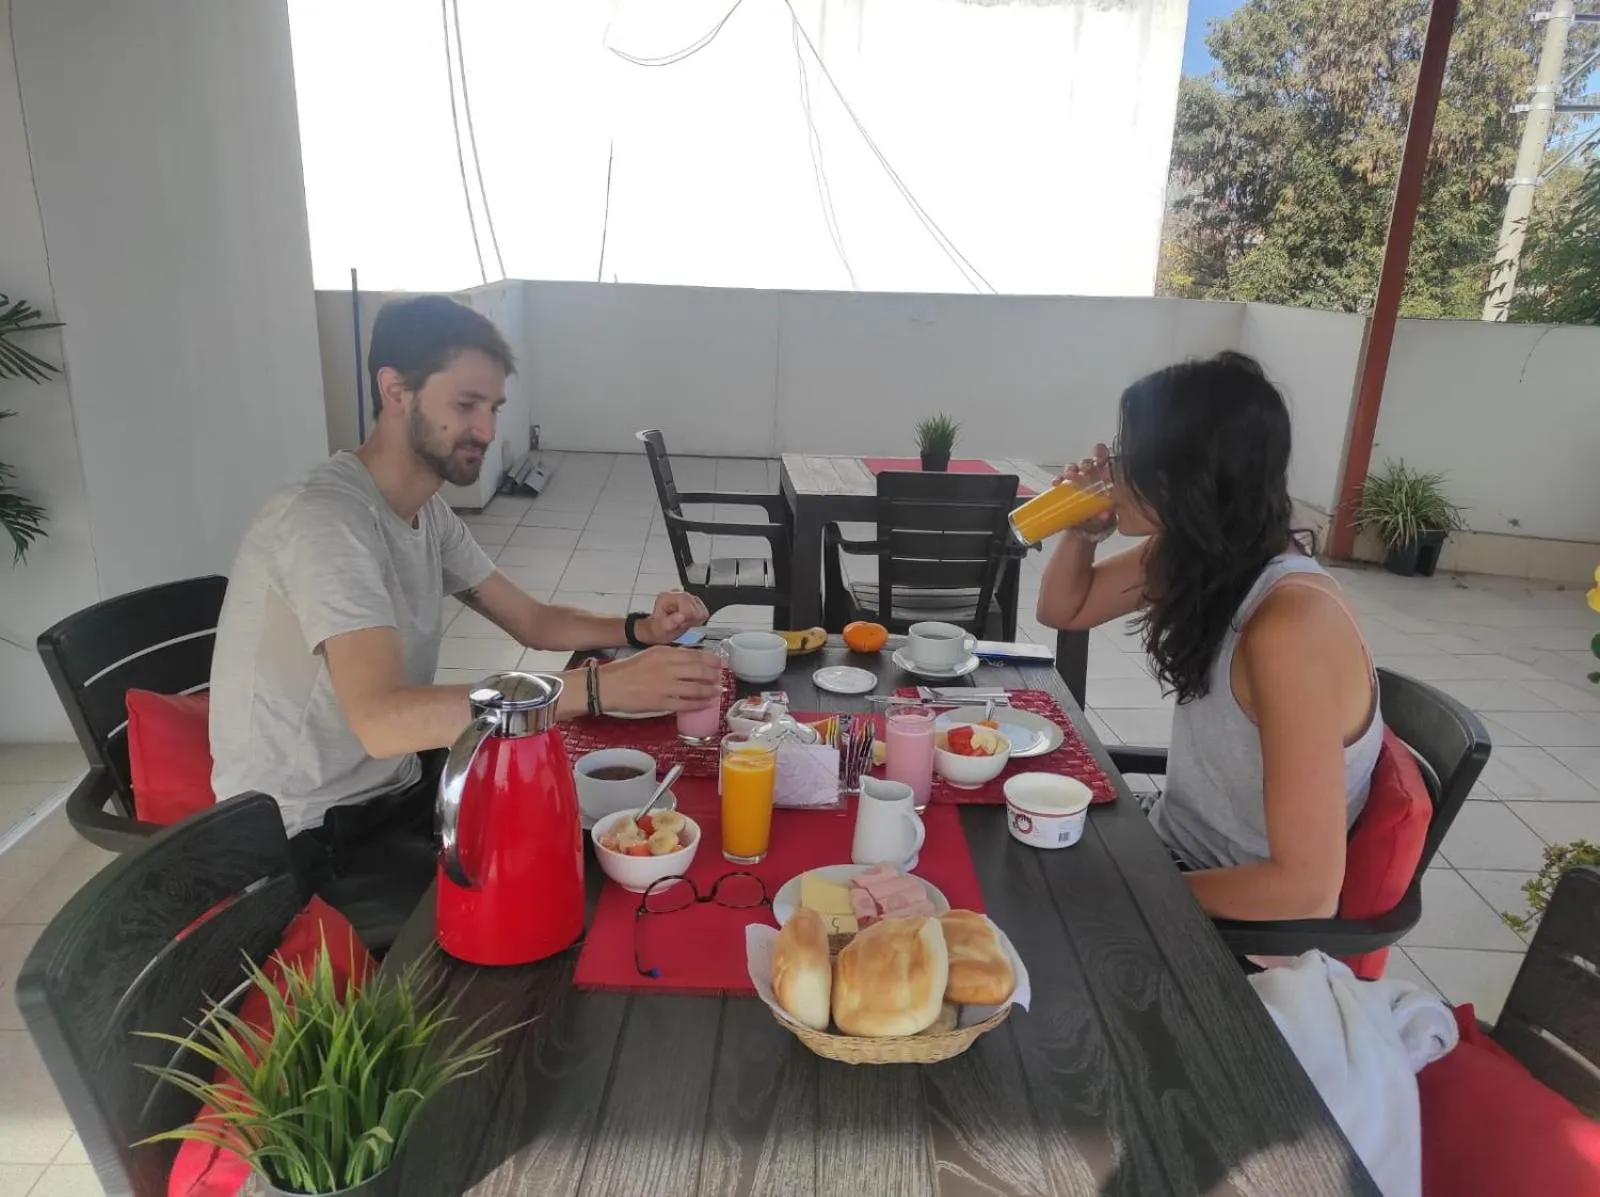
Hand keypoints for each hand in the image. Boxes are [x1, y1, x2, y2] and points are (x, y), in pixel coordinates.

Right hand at [599, 646, 721, 712]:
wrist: (608, 685)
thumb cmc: (627, 670)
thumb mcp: (650, 655)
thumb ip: (670, 656)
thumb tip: (690, 661)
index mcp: (665, 653)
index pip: (696, 655)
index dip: (711, 660)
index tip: (719, 664)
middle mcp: (668, 667)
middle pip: (701, 671)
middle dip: (714, 675)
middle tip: (720, 678)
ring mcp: (666, 686)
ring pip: (697, 688)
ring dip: (711, 690)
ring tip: (716, 691)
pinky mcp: (662, 703)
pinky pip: (687, 704)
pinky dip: (700, 704)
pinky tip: (706, 704)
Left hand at [638, 590, 709, 644]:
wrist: (659, 630)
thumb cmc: (657, 628)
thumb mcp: (660, 628)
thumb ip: (670, 622)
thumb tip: (681, 616)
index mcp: (667, 597)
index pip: (686, 600)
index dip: (686, 615)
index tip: (681, 623)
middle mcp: (678, 593)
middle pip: (695, 605)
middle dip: (690, 619)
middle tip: (680, 624)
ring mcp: (687, 597)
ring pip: (702, 609)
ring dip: (694, 620)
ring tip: (683, 622)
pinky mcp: (695, 602)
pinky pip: (704, 612)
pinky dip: (698, 620)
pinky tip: (688, 621)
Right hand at [1052, 444, 1116, 540]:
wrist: (1084, 531)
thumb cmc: (1099, 521)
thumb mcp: (1106, 519)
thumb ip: (1106, 516)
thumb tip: (1104, 514)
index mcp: (1105, 479)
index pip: (1104, 460)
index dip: (1101, 454)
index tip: (1100, 457)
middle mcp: (1090, 477)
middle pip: (1088, 462)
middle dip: (1085, 462)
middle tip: (1085, 468)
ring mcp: (1077, 482)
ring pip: (1073, 469)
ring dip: (1071, 469)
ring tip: (1070, 475)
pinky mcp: (1064, 490)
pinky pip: (1060, 481)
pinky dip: (1058, 480)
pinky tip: (1057, 483)